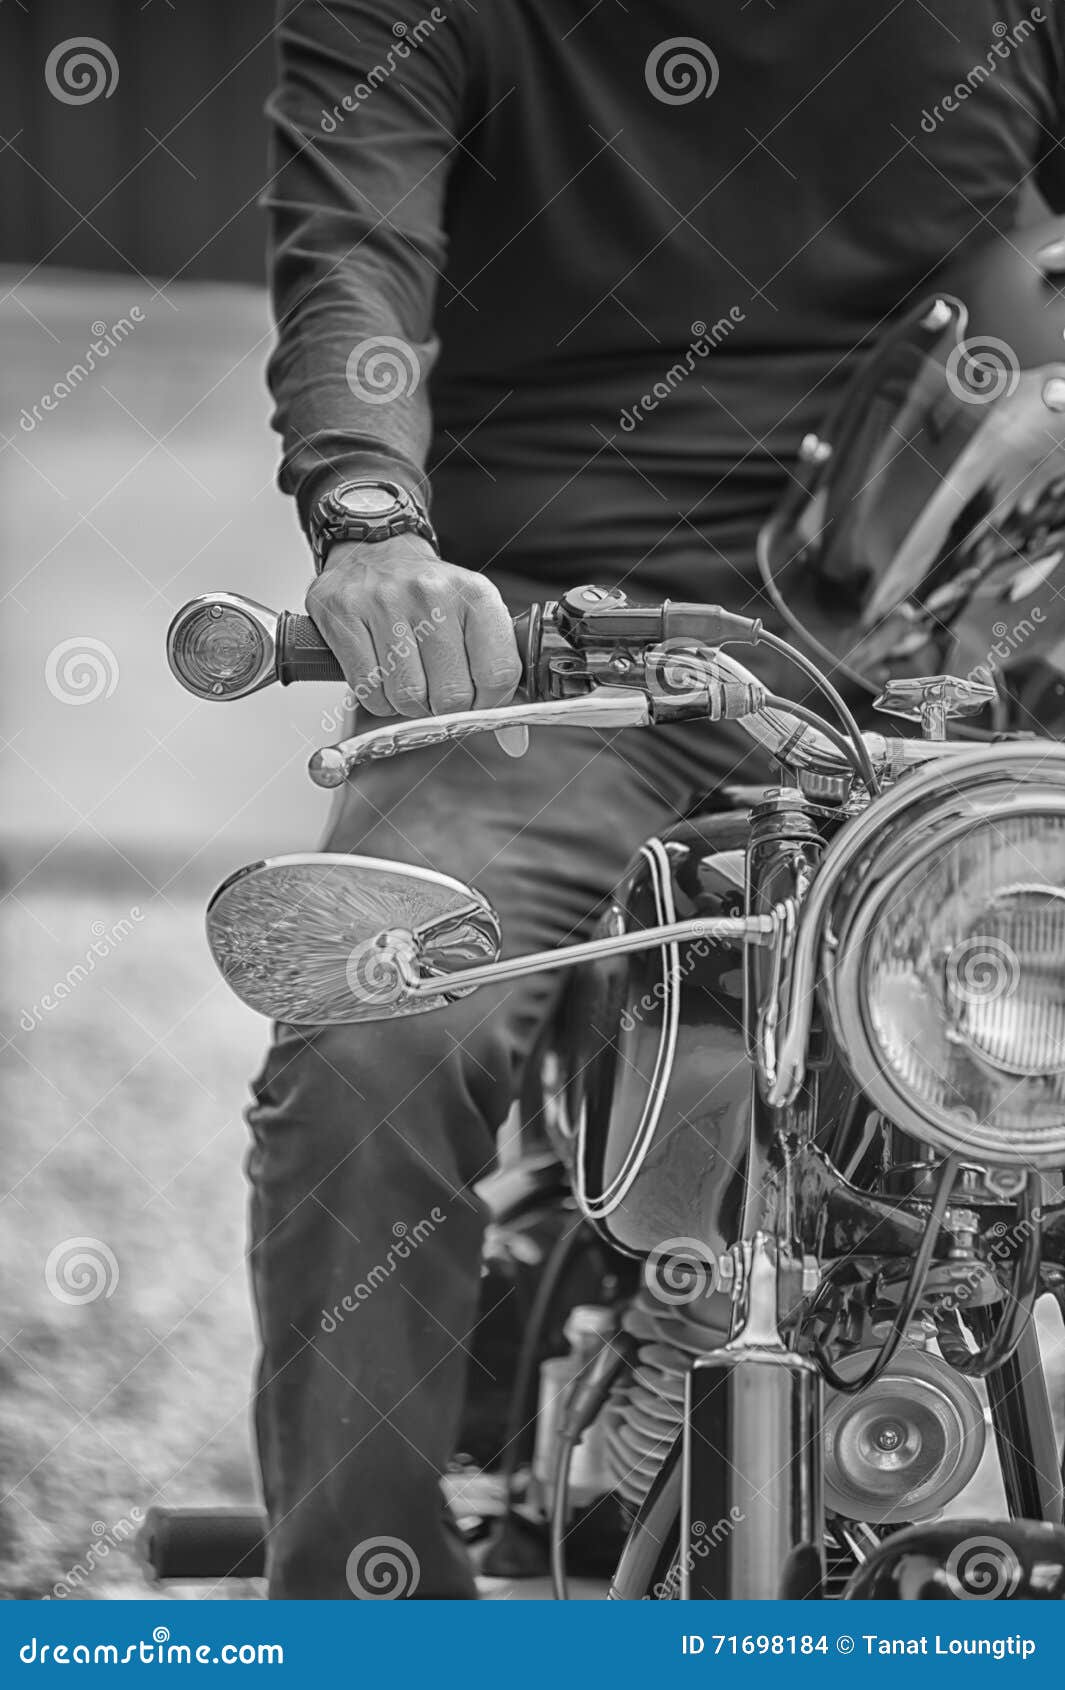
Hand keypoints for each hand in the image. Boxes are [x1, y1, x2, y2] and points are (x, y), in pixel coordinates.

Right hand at [306, 534, 521, 716]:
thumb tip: (514, 744)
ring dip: (408, 704)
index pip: (498, 674)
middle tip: (437, 692)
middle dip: (445, 709)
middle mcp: (432, 593)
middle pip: (451, 695)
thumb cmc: (430, 597)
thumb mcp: (474, 622)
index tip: (478, 701)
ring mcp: (384, 602)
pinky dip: (377, 698)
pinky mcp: (343, 614)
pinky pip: (368, 690)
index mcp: (475, 594)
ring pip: (407, 697)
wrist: (375, 553)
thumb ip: (498, 679)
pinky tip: (382, 675)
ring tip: (408, 678)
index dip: (490, 703)